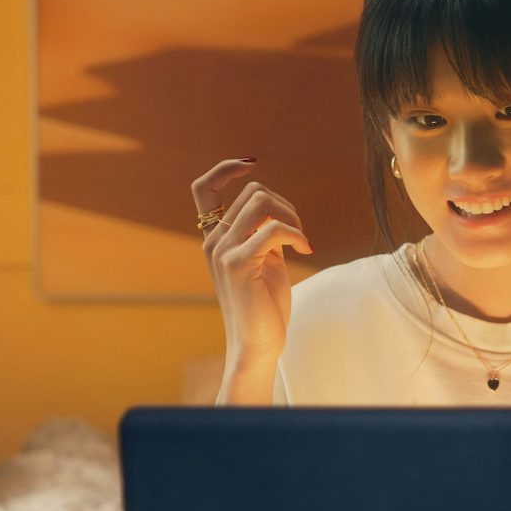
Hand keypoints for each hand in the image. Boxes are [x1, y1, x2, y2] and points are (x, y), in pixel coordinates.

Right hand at [193, 159, 313, 375]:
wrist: (258, 346)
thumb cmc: (265, 307)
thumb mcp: (264, 261)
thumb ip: (264, 233)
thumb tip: (277, 207)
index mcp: (216, 239)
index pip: (204, 188)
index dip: (225, 169)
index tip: (250, 164)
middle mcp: (214, 242)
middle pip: (253, 192)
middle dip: (285, 205)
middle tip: (299, 233)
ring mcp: (223, 252)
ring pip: (261, 202)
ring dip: (292, 217)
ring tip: (302, 241)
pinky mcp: (238, 264)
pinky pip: (273, 229)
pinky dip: (296, 234)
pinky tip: (306, 250)